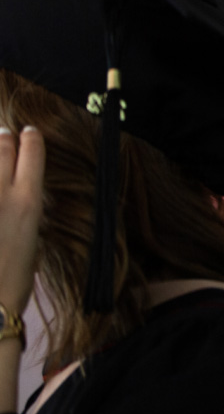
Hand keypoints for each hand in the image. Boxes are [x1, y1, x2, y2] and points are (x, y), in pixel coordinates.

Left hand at [0, 126, 44, 314]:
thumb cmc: (11, 280)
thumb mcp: (30, 240)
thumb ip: (21, 211)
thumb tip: (16, 196)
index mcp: (28, 202)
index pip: (32, 154)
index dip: (31, 140)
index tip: (29, 134)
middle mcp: (1, 194)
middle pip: (1, 149)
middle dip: (3, 139)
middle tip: (2, 135)